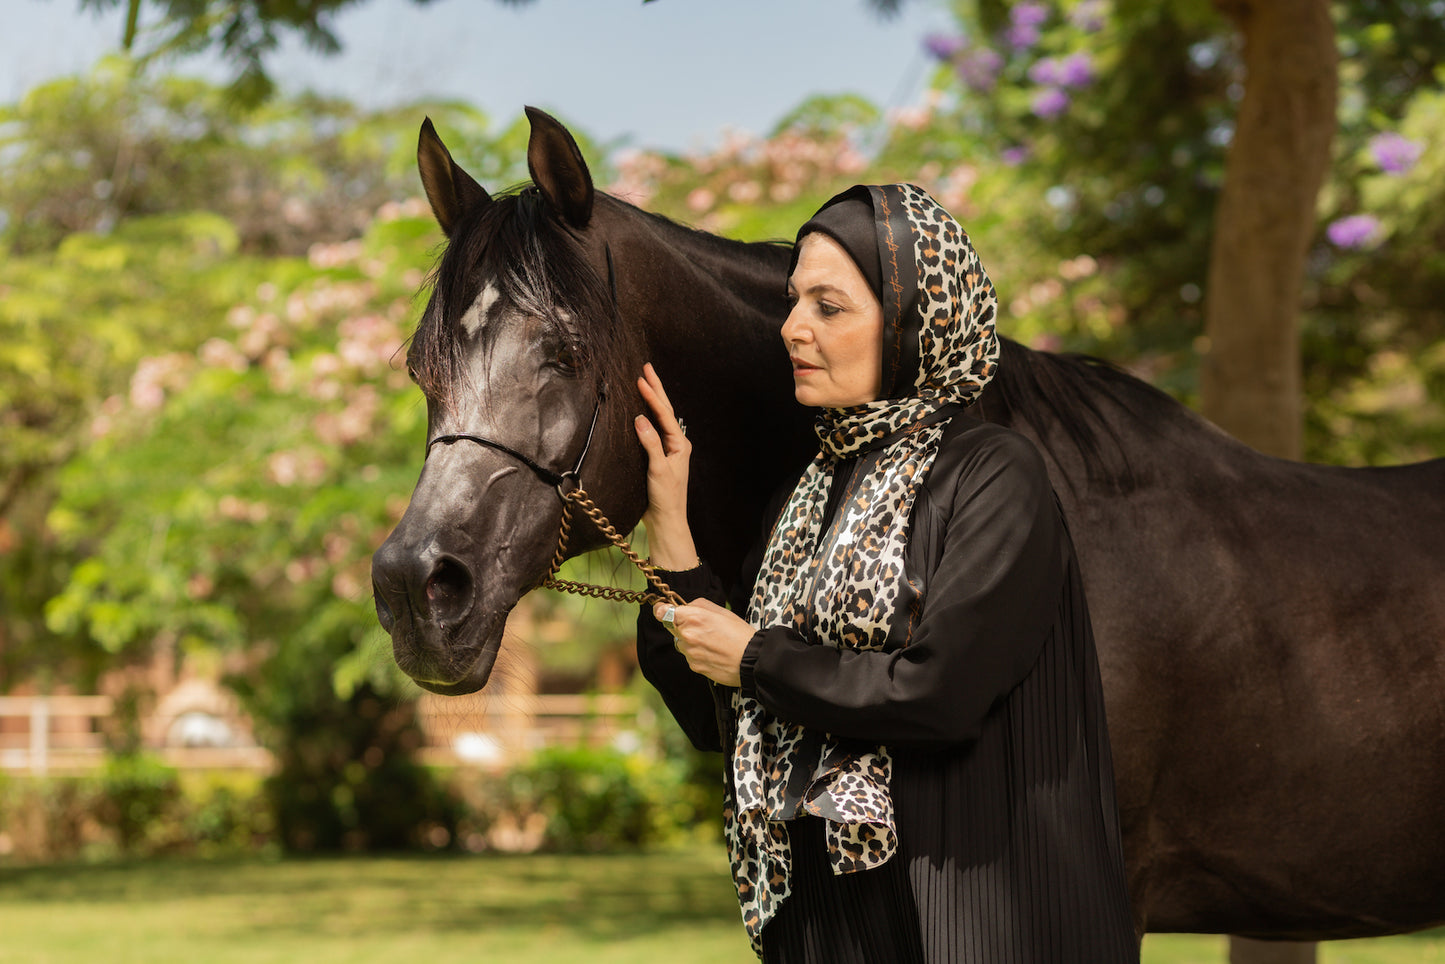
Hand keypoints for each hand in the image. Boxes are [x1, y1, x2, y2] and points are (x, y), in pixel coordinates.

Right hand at [634, 362, 697, 569]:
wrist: (666, 521)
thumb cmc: (666, 498)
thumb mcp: (658, 470)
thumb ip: (650, 444)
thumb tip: (640, 418)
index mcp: (680, 445)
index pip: (664, 414)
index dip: (652, 396)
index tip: (641, 378)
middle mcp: (676, 444)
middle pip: (664, 411)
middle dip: (655, 389)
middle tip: (646, 368)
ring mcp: (667, 450)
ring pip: (659, 419)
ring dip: (651, 400)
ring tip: (644, 382)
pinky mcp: (657, 458)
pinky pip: (652, 430)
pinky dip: (646, 416)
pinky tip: (639, 411)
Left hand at [655, 598, 754, 686]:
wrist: (752, 660)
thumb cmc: (739, 633)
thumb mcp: (721, 611)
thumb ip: (698, 605)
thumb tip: (684, 607)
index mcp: (693, 617)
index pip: (662, 612)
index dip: (661, 610)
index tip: (663, 609)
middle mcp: (687, 635)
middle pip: (672, 627)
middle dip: (682, 626)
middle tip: (702, 628)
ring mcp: (689, 652)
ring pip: (681, 643)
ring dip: (690, 641)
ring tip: (712, 642)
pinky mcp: (694, 666)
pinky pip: (690, 656)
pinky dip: (698, 654)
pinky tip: (713, 653)